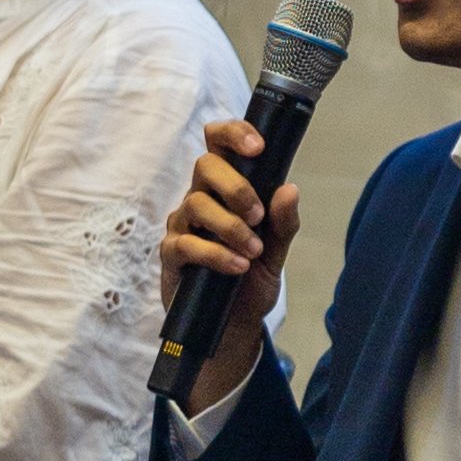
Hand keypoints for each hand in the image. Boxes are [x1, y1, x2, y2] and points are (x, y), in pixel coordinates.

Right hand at [160, 118, 299, 416]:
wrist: (233, 326)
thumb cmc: (250, 280)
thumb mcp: (276, 251)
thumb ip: (283, 222)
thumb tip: (289, 189)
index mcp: (224, 189)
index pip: (218, 143)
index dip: (233, 134)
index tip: (258, 147)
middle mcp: (200, 199)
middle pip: (204, 165)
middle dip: (236, 187)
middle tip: (258, 216)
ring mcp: (182, 225)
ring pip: (196, 204)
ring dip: (230, 226)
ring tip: (252, 251)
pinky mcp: (171, 255)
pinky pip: (186, 243)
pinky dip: (216, 254)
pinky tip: (237, 266)